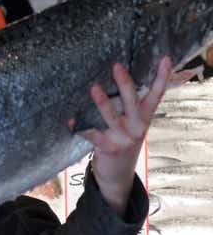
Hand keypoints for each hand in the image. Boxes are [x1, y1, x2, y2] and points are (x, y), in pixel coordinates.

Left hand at [79, 57, 170, 215]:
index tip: (165, 59)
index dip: (162, 77)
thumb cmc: (122, 141)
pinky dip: (81, 127)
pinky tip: (70, 121)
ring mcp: (124, 138)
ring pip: (112, 117)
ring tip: (93, 88)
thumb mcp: (132, 124)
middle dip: (125, 84)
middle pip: (133, 102)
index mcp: (145, 117)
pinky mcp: (109, 148)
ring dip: (102, 102)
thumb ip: (130, 106)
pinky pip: (93, 135)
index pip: (157, 94)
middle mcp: (137, 126)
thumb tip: (117, 77)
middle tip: (116, 66)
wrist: (118, 174)